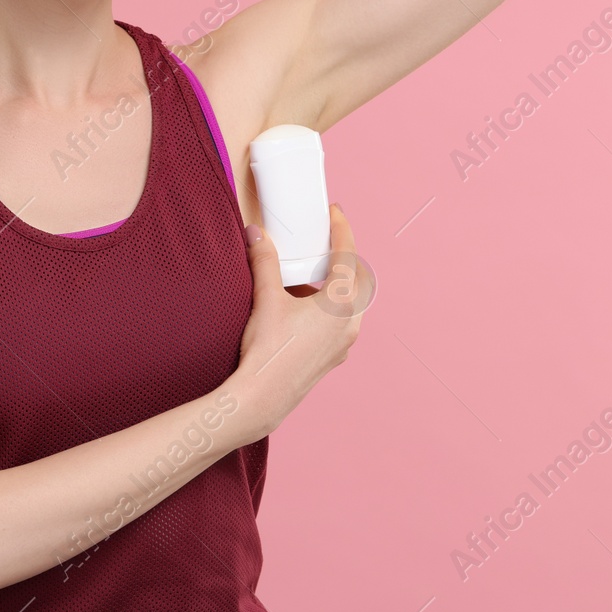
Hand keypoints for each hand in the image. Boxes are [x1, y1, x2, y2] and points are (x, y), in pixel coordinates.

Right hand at [233, 203, 363, 435]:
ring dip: (333, 285)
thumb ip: (264, 261)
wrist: (261, 398)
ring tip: (306, 276)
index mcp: (340, 303)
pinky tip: (303, 308)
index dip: (342, 229)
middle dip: (340, 258)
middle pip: (354, 279)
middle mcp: (350, 323)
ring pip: (348, 303)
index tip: (335, 212)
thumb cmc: (267, 349)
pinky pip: (340, 323)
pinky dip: (328, 308)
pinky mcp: (334, 357)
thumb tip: (257, 233)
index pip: (347, 255)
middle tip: (321, 243)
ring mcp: (344, 343)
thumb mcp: (265, 298)